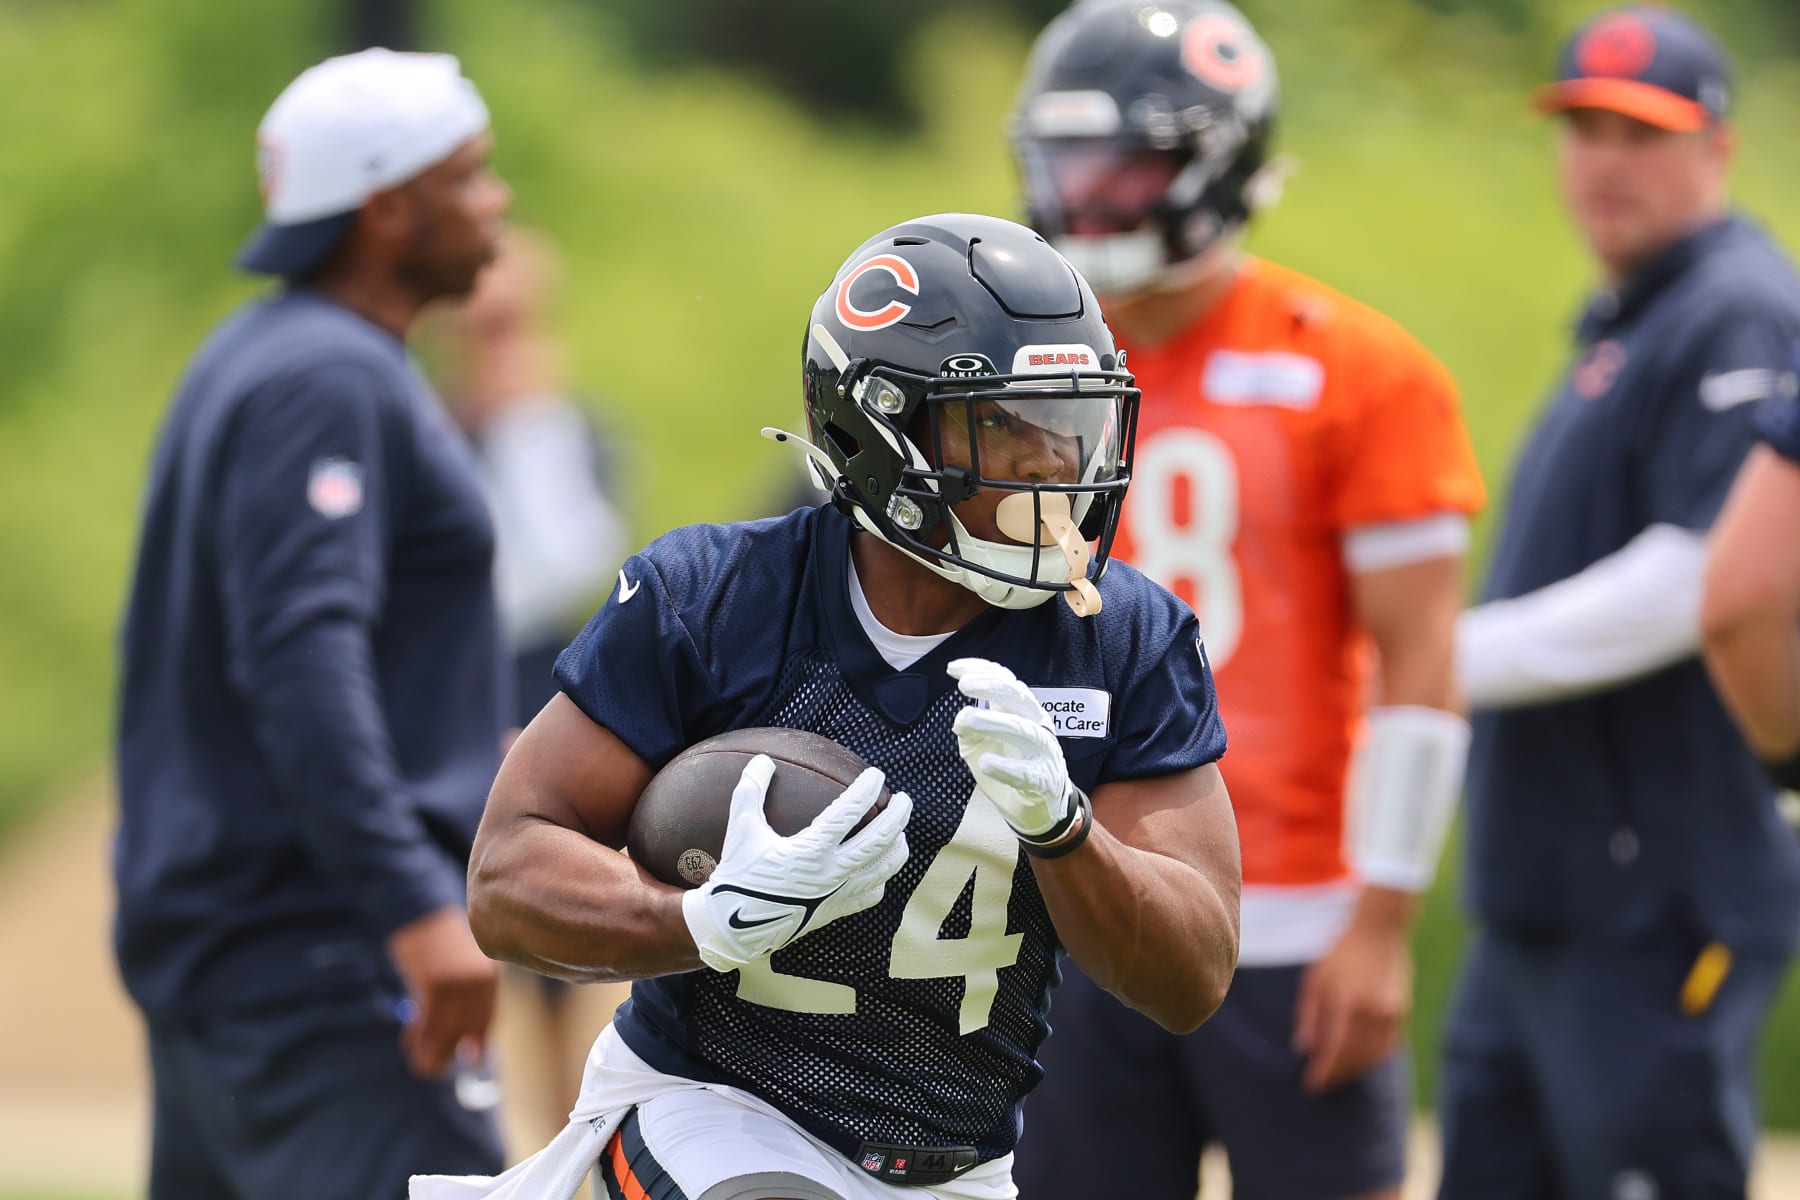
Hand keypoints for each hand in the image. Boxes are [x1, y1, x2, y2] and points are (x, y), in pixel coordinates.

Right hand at [386, 906, 499, 1078]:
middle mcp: (479, 982)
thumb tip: (468, 1041)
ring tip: (417, 1054)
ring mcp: (458, 984)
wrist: (418, 908)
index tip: (467, 1059)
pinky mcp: (434, 985)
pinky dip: (417, 1038)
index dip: (477, 1045)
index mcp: (490, 975)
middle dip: (448, 1054)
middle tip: (431, 1065)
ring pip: (446, 1035)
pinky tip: (409, 1038)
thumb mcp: (464, 963)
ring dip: (430, 1053)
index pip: (488, 1020)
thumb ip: (468, 994)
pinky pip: (427, 1025)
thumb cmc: (438, 939)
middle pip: (469, 1033)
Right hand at [682, 754, 911, 972]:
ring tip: (901, 833)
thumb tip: (762, 760)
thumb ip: (750, 791)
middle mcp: (830, 873)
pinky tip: (879, 871)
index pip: (849, 813)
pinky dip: (880, 880)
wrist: (734, 928)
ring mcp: (836, 895)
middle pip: (878, 841)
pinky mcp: (834, 911)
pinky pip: (869, 896)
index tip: (877, 774)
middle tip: (904, 798)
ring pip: (882, 870)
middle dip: (897, 816)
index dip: (866, 790)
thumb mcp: (741, 829)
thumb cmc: (738, 875)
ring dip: (897, 849)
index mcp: (810, 850)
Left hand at [948, 657, 1073, 840]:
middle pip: (1019, 696)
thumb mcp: (979, 746)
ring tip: (969, 719)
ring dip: (997, 721)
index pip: (1005, 681)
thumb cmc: (1010, 767)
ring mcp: (1044, 751)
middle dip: (991, 687)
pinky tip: (986, 763)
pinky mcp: (1044, 780)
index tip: (953, 669)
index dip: (981, 670)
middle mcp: (1036, 724)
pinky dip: (1007, 767)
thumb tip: (960, 718)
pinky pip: (1028, 772)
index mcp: (1021, 710)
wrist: (1038, 806)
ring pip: (1026, 729)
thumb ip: (968, 730)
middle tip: (964, 686)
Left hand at [1293, 904, 1412, 1092]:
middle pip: (1354, 1057)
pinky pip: (1388, 1046)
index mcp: (1346, 1002)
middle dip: (1337, 1075)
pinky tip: (1360, 1060)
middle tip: (1323, 1085)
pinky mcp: (1401, 1011)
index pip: (1334, 1048)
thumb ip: (1308, 1014)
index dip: (1323, 1071)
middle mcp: (1371, 1011)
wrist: (1379, 930)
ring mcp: (1390, 1012)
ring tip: (1339, 1075)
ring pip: (1373, 1055)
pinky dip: (1373, 1058)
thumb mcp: (1315, 978)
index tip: (1311, 1085)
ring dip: (1355, 1070)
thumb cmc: (1341, 952)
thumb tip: (1304, 1048)